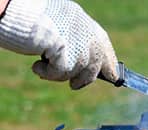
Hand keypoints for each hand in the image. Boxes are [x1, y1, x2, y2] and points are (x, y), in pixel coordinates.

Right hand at [0, 0, 117, 88]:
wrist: (17, 9)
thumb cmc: (34, 16)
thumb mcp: (63, 26)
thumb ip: (77, 40)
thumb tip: (87, 65)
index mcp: (87, 24)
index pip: (105, 48)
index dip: (109, 65)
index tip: (113, 77)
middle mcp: (87, 34)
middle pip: (96, 65)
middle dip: (85, 79)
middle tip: (74, 85)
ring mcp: (78, 44)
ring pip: (78, 72)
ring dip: (59, 74)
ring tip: (44, 66)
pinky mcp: (65, 54)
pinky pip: (60, 74)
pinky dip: (46, 73)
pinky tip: (36, 65)